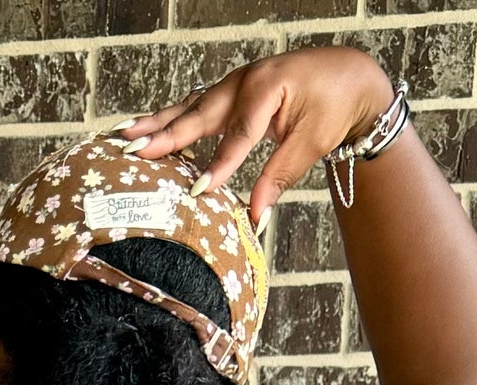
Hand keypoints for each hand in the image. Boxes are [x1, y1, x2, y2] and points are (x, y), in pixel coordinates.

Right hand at [121, 45, 396, 225]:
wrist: (348, 75)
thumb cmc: (335, 105)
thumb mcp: (312, 143)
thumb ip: (278, 176)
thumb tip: (255, 216)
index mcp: (266, 88)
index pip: (237, 135)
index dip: (218, 166)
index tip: (197, 191)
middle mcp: (245, 80)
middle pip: (199, 113)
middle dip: (165, 134)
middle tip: (132, 149)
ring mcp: (237, 82)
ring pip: (193, 105)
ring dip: (160, 121)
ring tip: (127, 134)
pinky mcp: (235, 90)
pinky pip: (200, 104)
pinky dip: (176, 116)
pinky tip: (154, 126)